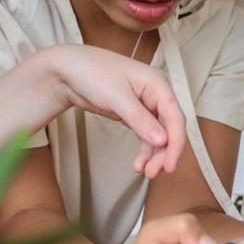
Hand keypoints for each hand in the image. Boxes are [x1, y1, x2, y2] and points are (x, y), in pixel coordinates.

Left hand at [45, 44, 185, 177]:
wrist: (67, 70)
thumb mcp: (116, 97)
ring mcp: (144, 105)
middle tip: (153, 172)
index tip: (170, 165)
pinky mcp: (133, 114)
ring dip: (154, 154)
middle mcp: (155, 94)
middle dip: (164, 152)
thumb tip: (163, 140)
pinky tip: (138, 163)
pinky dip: (144, 150)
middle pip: (169, 128)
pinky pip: (145, 135)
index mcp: (158, 84)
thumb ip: (140, 119)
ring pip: (158, 134)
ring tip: (145, 172)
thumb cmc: (92, 72)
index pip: (175, 117)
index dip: (176, 143)